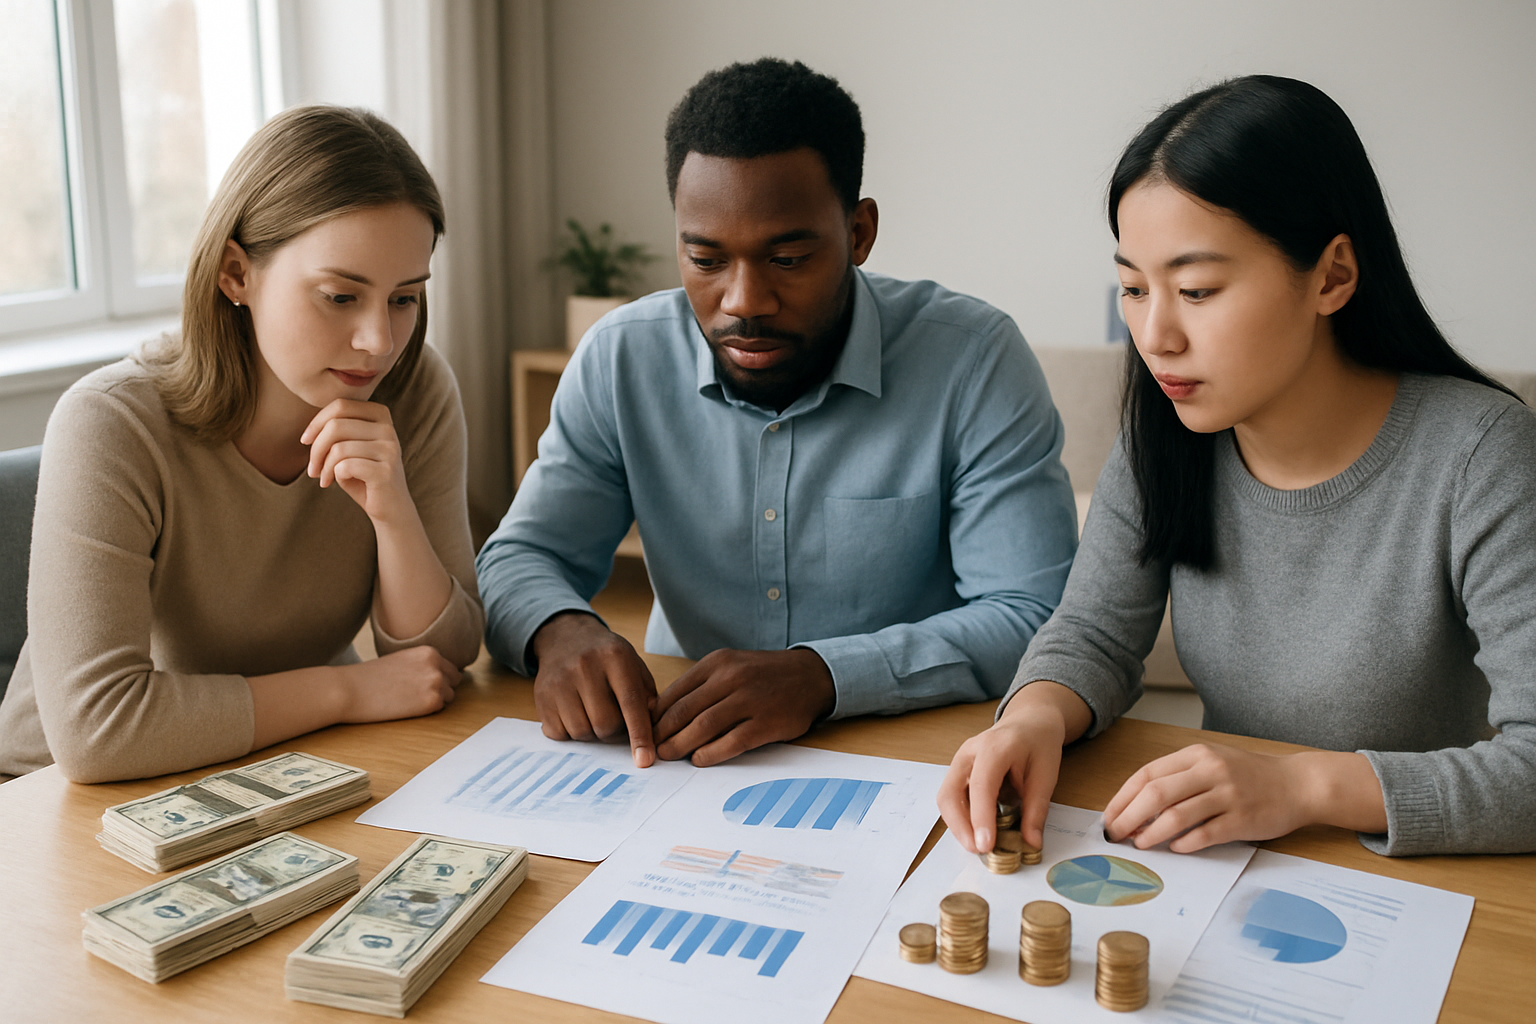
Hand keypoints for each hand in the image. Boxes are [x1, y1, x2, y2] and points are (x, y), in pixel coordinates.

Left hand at [301, 400, 411, 523]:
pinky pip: (345, 466)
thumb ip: (336, 431)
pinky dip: (334, 475)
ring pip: (338, 448)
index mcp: (380, 416)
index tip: (305, 441)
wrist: (391, 507)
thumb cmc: (364, 475)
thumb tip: (309, 433)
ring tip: (324, 478)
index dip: (316, 422)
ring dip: (323, 466)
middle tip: (312, 468)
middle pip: (336, 425)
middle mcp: (388, 429)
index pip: (340, 405)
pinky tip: (335, 483)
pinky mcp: (385, 471)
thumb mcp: (350, 447)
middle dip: (316, 448)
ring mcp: (389, 450)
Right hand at [339, 645, 460, 722]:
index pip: (450, 667)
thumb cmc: (369, 677)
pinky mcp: (431, 701)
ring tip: (409, 701)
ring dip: (434, 701)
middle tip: (416, 695)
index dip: (438, 678)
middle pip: (453, 682)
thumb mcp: (401, 660)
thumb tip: (439, 677)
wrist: (350, 689)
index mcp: (429, 652)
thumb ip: (422, 665)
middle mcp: (436, 665)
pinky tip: (407, 707)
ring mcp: (436, 682)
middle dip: (440, 689)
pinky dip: (427, 711)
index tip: (422, 685)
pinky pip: (440, 709)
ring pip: (449, 697)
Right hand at [530, 612, 657, 767]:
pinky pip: (559, 733)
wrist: (566, 637)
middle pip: (605, 724)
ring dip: (592, 732)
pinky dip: (570, 732)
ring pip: (581, 732)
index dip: (639, 734)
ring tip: (593, 713)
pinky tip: (574, 713)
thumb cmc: (607, 658)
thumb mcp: (633, 665)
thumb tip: (651, 730)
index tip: (645, 760)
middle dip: (614, 732)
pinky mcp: (541, 696)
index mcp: (615, 657)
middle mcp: (585, 666)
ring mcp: (560, 681)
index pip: (630, 703)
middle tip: (615, 720)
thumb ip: (646, 696)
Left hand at [651, 648, 835, 766]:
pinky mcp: (766, 723)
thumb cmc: (763, 675)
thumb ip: (700, 685)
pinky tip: (699, 760)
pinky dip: (711, 753)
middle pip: (685, 710)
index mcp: (717, 663)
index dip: (656, 715)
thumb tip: (662, 712)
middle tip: (651, 749)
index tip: (645, 731)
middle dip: (663, 733)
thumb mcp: (730, 666)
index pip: (676, 692)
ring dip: (680, 745)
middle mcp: (731, 678)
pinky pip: (731, 742)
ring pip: (703, 726)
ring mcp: (750, 700)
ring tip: (668, 756)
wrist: (810, 676)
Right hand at [938, 681, 1086, 854]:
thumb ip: (1037, 809)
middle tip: (979, 850)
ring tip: (978, 846)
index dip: (981, 817)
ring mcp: (960, 761)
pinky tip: (975, 832)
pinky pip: (951, 798)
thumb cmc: (1039, 743)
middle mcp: (969, 752)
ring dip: (957, 825)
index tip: (986, 846)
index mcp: (994, 747)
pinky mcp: (958, 771)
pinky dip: (960, 818)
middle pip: (950, 793)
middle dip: (960, 826)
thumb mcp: (1047, 774)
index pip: (981, 785)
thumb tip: (1031, 844)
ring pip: (946, 797)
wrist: (1029, 721)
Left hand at [1103, 742, 1326, 851]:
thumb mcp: (1211, 763)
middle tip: (1115, 835)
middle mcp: (1210, 771)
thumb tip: (1136, 809)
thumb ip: (1178, 780)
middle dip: (1128, 817)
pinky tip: (1175, 849)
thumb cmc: (1248, 776)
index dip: (1122, 797)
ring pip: (1176, 816)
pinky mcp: (1242, 819)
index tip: (1109, 817)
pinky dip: (1185, 844)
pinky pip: (1205, 834)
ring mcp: (1227, 795)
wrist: (1298, 784)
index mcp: (1196, 754)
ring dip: (1151, 833)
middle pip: (1155, 794)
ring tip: (1140, 844)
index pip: (1147, 774)